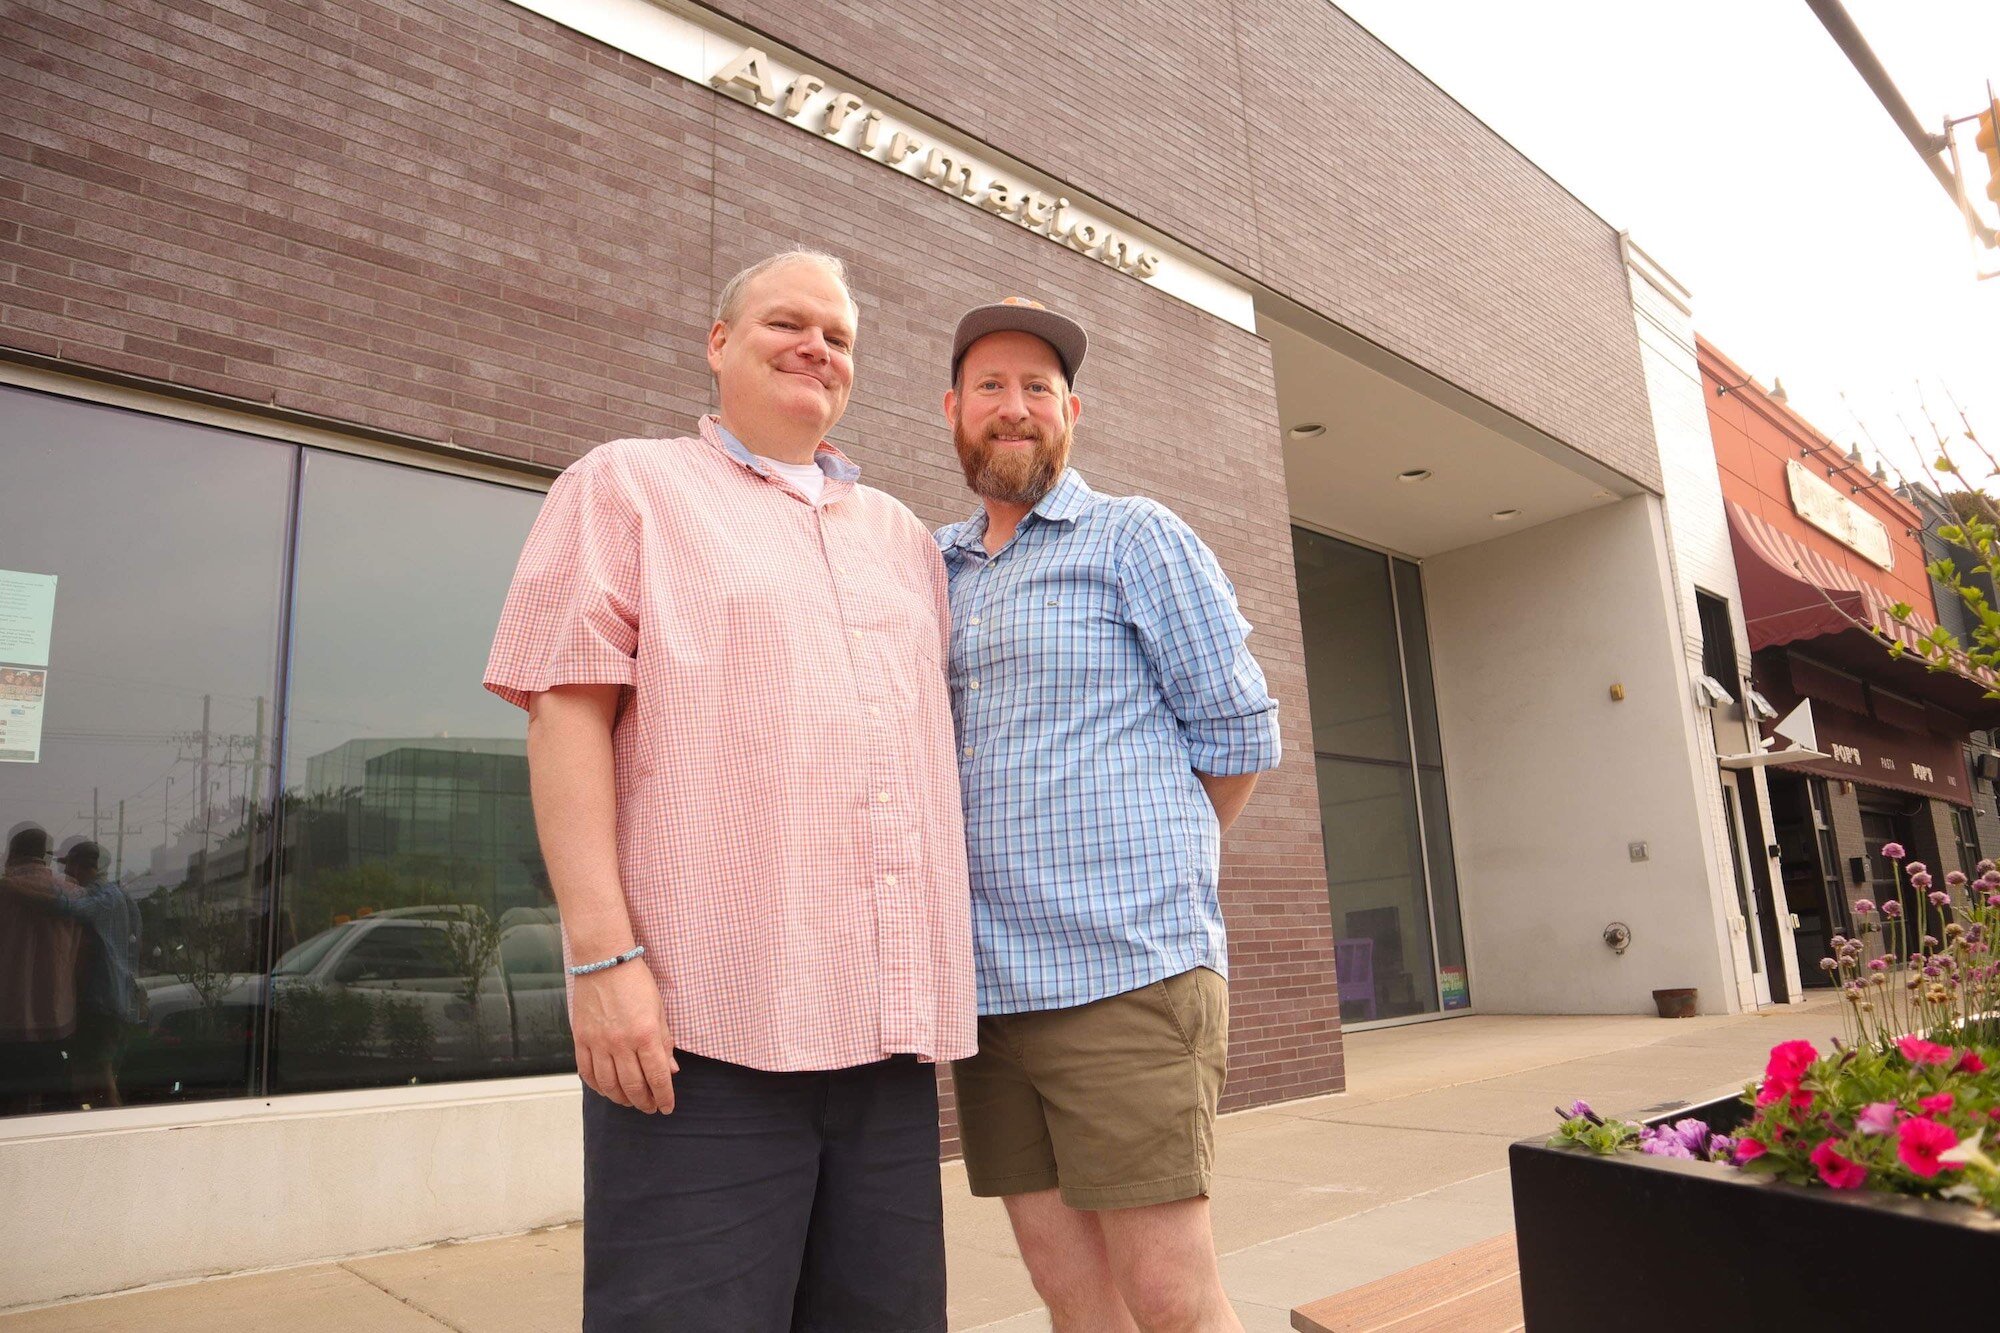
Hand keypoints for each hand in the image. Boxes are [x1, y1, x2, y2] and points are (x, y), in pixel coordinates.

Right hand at [570, 959, 678, 1112]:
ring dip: (622, 1099)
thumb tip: (671, 1070)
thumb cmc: (636, 982)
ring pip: (609, 1085)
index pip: (658, 1077)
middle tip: (650, 1108)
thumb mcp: (659, 1010)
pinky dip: (597, 1086)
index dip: (664, 1097)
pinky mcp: (581, 1039)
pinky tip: (607, 1089)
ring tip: (631, 1102)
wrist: (604, 961)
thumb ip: (664, 1042)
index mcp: (646, 1034)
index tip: (667, 1107)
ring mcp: (599, 1042)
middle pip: (633, 1086)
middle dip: (644, 1102)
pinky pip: (587, 1072)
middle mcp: (621, 1042)